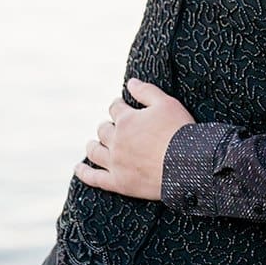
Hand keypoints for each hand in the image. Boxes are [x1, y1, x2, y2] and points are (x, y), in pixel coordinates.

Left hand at [75, 78, 196, 201]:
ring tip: (92, 144)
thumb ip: (146, 91)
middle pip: (103, 130)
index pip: (115, 108)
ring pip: (95, 151)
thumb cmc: (179, 131)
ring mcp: (116, 162)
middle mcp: (117, 140)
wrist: (187, 164)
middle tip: (112, 127)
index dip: (117, 105)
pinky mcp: (118, 182)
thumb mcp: (167, 104)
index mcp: (127, 120)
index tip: (120, 105)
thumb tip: (130, 82)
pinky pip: (94, 178)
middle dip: (107, 126)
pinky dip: (84, 172)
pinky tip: (78, 168)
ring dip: (92, 145)